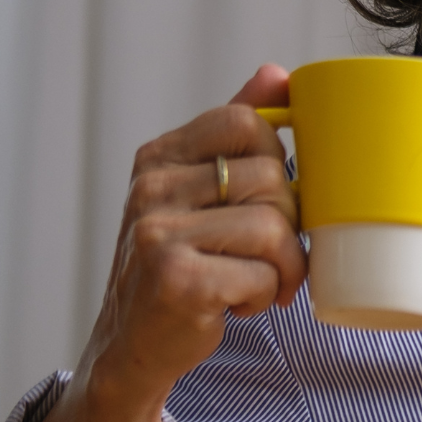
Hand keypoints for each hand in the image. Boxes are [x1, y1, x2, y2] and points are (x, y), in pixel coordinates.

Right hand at [16, 65, 303, 421]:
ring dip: (283, 266)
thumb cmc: (181, 266)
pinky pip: (263, 273)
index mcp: (159, 157)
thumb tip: (279, 74)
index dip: (278, 161)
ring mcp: (156, 232)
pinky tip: (238, 305)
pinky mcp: (175, 278)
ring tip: (260, 283)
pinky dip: (265, 296)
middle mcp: (150, 187)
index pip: (247, 122)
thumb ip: (234, 134)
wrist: (133, 348)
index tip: (267, 199)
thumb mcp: (199, 194)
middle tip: (271, 256)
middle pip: (272, 177)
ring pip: (273, 227)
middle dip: (288, 224)